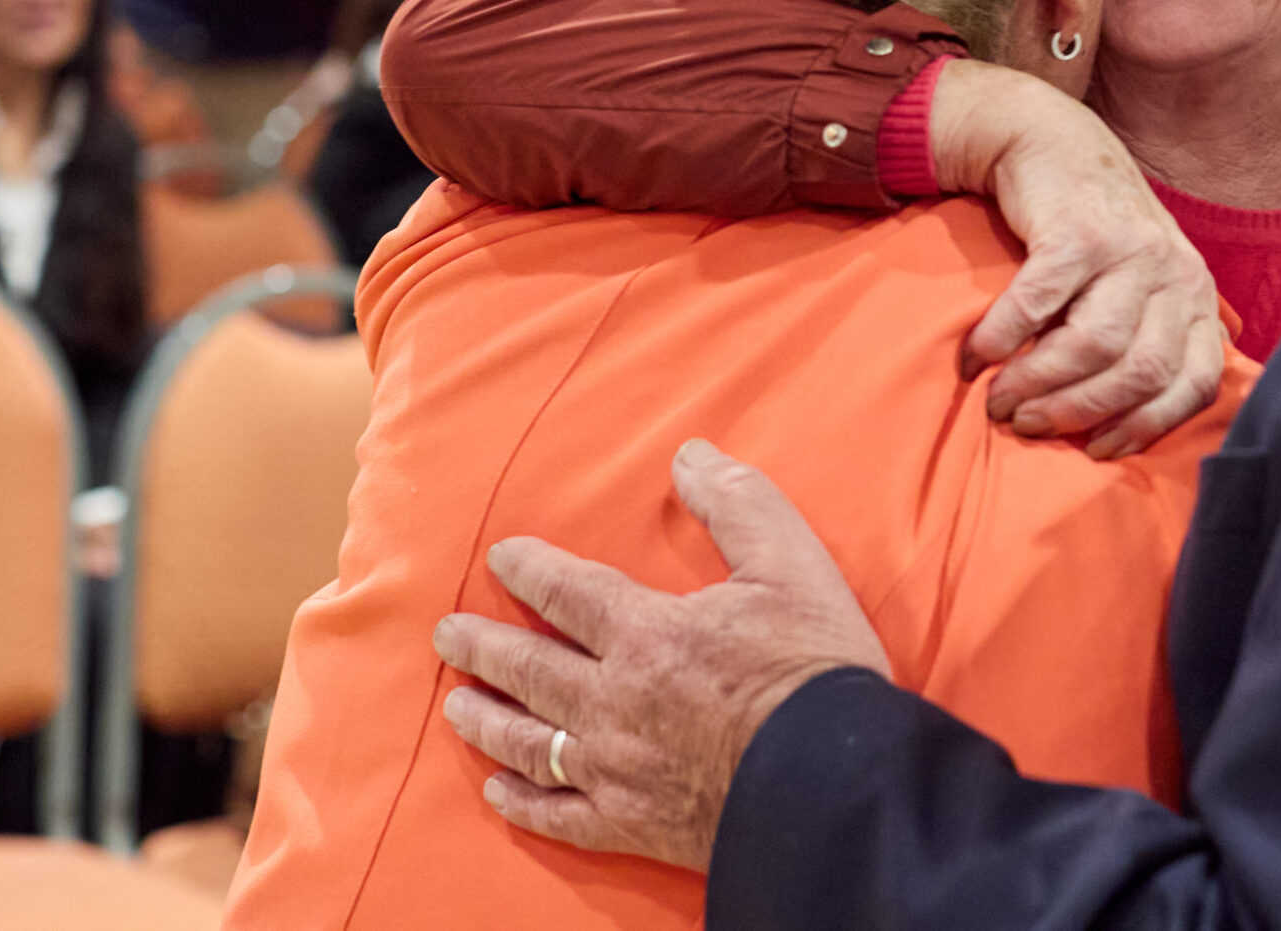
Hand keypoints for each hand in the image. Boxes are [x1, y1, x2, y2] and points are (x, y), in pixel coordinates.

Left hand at [432, 441, 887, 869]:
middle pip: (527, 667)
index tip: (501, 557)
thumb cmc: (815, 669)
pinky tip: (500, 790)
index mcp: (646, 633)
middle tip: (447, 633)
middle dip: (482, 645)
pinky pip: (557, 813)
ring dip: (486, 718)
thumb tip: (690, 456)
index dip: (529, 569)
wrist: (833, 784)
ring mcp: (614, 768)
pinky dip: (522, 800)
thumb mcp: (792, 563)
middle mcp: (612, 700)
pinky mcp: (630, 823)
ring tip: (456, 703)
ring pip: (528, 739)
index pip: (567, 591)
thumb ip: (737, 504)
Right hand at [930, 61, 1227, 457]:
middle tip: (1029, 427)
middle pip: (1140, 372)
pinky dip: (1001, 340)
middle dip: (1080, 411)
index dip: (1149, 427)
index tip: (1098, 450)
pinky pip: (1038, 306)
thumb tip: (1117, 433)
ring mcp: (1129, 251)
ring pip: (1093, 345)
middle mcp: (1173, 273)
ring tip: (1001, 401)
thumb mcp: (1141, 281)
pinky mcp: (1078, 233)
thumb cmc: (1092, 232)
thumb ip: (1147, 338)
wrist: (1051, 141)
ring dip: (1038, 383)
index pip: (1196, 382)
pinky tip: (975, 358)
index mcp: (1194, 296)